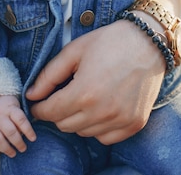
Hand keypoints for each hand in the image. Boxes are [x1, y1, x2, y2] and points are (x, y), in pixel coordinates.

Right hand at [0, 95, 35, 157]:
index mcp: (10, 108)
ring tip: (13, 154)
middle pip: (10, 132)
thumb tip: (24, 133)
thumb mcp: (14, 104)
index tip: (33, 139)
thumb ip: (19, 117)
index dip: (28, 130)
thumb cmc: (3, 103)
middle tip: (23, 149)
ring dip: (6, 149)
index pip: (21, 120)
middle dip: (18, 143)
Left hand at [26, 20, 165, 144]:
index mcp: (84, 92)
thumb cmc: (111, 42)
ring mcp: (121, 120)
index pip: (49, 112)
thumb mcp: (75, 51)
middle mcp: (103, 111)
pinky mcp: (134, 123)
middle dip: (58, 112)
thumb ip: (49, 75)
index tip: (39, 103)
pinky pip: (106, 138)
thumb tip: (31, 95)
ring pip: (84, 133)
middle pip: (64, 125)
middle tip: (64, 96)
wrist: (149, 42)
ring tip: (86, 98)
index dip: (39, 108)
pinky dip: (99, 128)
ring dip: (79, 119)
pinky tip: (102, 108)